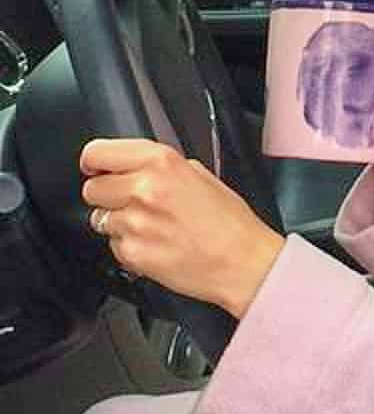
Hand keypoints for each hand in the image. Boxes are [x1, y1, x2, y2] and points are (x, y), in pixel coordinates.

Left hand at [80, 139, 284, 319]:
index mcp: (162, 162)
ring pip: (99, 218)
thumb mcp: (202, 174)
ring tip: (150, 225)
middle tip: (132, 201)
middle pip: (92, 188)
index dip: (94, 161)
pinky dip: (128, 245)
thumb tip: (135, 168)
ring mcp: (134, 223)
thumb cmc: (229, 220)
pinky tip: (155, 243)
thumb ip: (163, 167)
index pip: (98, 152)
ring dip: (117, 221)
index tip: (96, 168)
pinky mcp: (131, 253)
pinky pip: (112, 244)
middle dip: (107, 194)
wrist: (242, 260)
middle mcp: (144, 189)